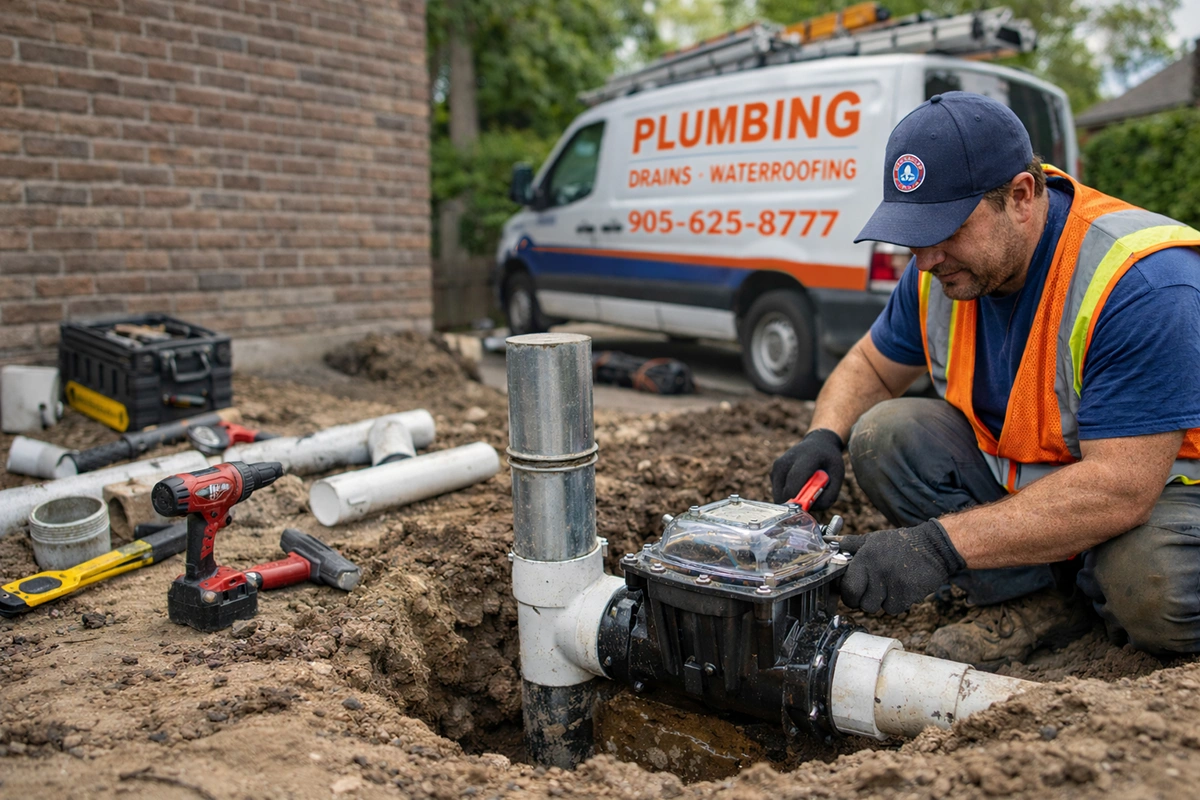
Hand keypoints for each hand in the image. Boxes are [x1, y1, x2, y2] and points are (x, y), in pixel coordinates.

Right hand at [771, 428, 844, 508]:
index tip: (803, 508)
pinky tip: (798, 485)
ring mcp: (777, 466)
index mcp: (806, 456)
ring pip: (779, 496)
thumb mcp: (838, 476)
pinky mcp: (773, 472)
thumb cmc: (829, 462)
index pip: (795, 478)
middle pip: (784, 492)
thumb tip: (810, 510)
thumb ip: (828, 495)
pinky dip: (788, 495)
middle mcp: (786, 460)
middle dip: (796, 503)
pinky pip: (778, 493)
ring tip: (805, 489)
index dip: (797, 497)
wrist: (818, 444)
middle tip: (809, 500)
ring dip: (792, 499)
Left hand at [837, 519, 965, 614]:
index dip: (847, 592)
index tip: (852, 590)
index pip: (846, 587)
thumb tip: (827, 543)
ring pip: (876, 608)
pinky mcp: (907, 594)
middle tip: (869, 593)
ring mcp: (892, 584)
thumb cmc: (901, 544)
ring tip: (888, 587)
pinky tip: (901, 590)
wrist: (934, 547)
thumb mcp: (873, 539)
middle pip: (859, 603)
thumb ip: (849, 544)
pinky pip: (894, 609)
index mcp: (864, 558)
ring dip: (880, 602)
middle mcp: (876, 572)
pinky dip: (896, 604)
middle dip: (861, 601)